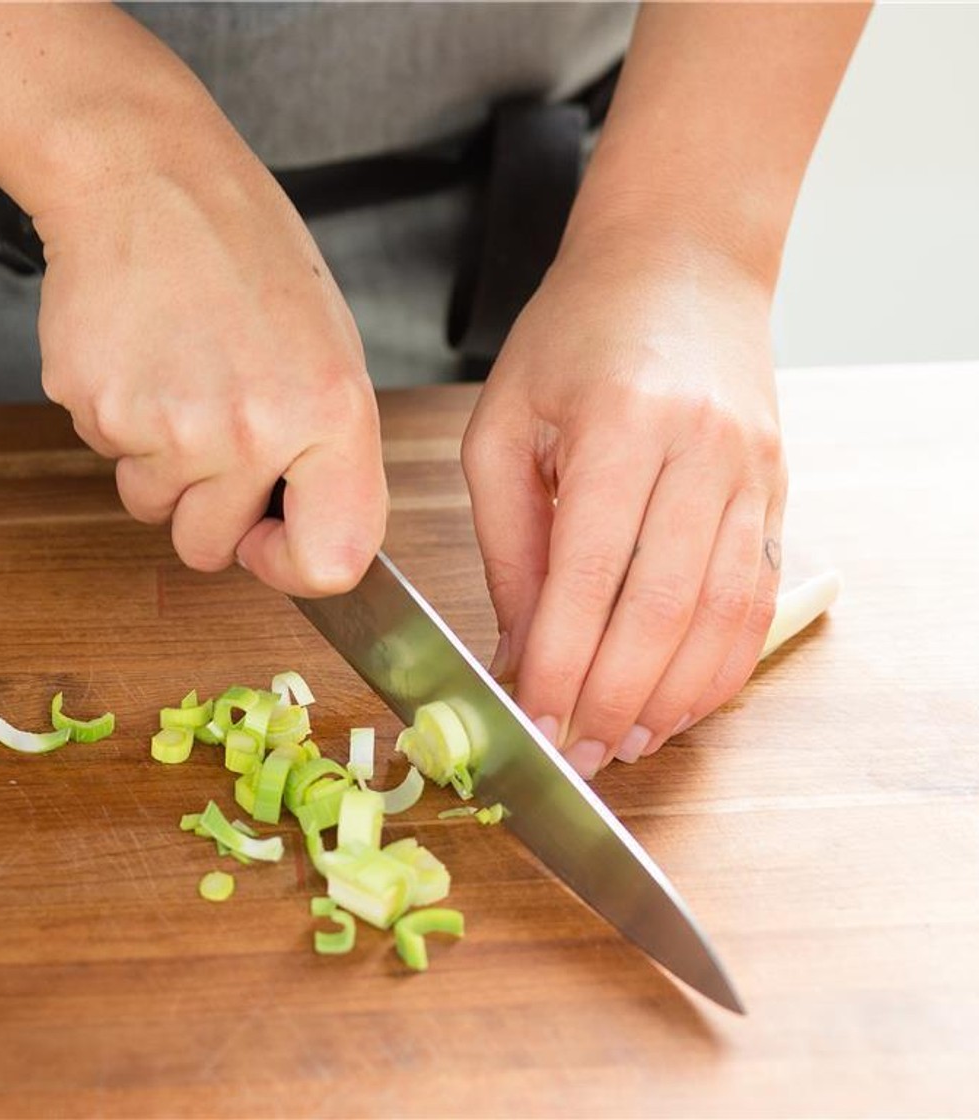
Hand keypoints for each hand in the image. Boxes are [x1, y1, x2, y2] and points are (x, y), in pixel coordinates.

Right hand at [35, 104, 385, 595]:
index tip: (270, 535)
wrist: (146, 177)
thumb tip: (304, 536)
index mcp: (329, 412)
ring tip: (177, 374)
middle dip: (206, 508)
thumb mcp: (328, 347)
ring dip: (160, 463)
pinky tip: (140, 355)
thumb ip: (326, 453)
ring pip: (151, 507)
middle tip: (212, 424)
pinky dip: (119, 421)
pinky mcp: (99, 410)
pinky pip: (108, 457)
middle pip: (209, 550)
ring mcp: (168, 426)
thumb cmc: (244, 253)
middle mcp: (251, 431)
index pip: (330, 563)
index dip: (292, 565)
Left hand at [461, 233, 786, 776]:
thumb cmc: (573, 336)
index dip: (562, 662)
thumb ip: (510, 543)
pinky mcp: (778, 492)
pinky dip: (721, 664)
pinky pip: (757, 597)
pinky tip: (681, 703)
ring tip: (624, 746)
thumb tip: (516, 653)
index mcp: (619, 425)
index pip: (590, 573)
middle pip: (663, 608)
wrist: (680, 262)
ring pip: (721, 614)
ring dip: (672, 697)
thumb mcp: (504, 424)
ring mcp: (752, 474)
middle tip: (574, 757)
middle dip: (613, 697)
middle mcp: (700, 452)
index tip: (533, 723)